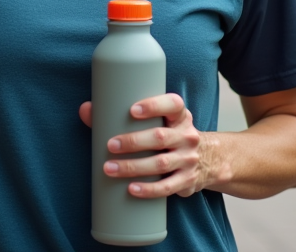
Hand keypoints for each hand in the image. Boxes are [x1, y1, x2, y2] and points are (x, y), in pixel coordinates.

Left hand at [79, 94, 209, 198]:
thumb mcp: (160, 121)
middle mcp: (187, 136)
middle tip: (110, 145)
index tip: (132, 110)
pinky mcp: (187, 180)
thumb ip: (124, 114)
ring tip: (110, 168)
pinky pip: (167, 187)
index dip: (154, 105)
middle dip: (133, 142)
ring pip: (160, 164)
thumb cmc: (170, 134)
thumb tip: (86, 109)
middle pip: (160, 137)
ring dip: (133, 167)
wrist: (209, 159)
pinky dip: (149, 189)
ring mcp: (188, 159)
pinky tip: (131, 188)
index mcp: (180, 116)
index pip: (173, 105)